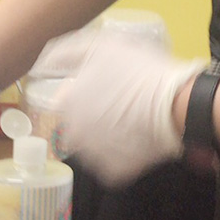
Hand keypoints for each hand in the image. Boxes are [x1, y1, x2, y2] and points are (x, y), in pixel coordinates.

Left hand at [47, 29, 204, 186]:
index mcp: (66, 104)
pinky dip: (122, 149)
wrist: (178, 105)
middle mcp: (73, 134)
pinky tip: (138, 134)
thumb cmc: (139, 71)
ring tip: (133, 116)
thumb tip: (41, 64)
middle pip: (79, 122)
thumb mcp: (100, 46)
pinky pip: (112, 159)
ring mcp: (93, 157)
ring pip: (94, 142)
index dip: (86, 89)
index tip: (107, 84)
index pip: (66, 98)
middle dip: (95, 112)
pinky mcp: (114, 173)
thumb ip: (65, 53)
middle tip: (122, 100)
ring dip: (106, 132)